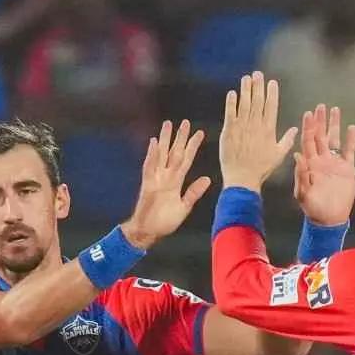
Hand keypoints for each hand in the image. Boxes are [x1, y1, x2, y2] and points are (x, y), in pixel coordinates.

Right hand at [120, 120, 213, 249]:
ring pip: (161, 155)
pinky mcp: (147, 185)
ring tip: (167, 125)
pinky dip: (151, 155)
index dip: (193, 147)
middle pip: (174, 153)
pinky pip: (149, 167)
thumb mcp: (184, 207)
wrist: (148, 232)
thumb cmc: (164, 222)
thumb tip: (207, 179)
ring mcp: (156, 179)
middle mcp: (166, 177)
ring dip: (164, 140)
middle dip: (179, 137)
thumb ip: (193, 193)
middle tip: (186, 122)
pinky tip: (153, 143)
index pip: (186, 160)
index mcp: (176, 182)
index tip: (200, 133)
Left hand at [218, 71, 297, 192]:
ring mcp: (241, 127)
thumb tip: (296, 129)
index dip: (272, 92)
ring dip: (245, 90)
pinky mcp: (228, 131)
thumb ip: (287, 140)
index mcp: (269, 129)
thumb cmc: (261, 169)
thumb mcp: (279, 155)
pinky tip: (232, 93)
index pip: (271, 106)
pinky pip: (230, 113)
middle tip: (257, 74)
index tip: (272, 82)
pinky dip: (231, 102)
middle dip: (258, 86)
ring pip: (244, 104)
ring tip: (246, 78)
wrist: (242, 178)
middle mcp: (256, 125)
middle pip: (258, 101)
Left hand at [293, 104, 354, 225]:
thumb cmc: (313, 208)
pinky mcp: (347, 168)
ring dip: (334, 125)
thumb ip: (301, 175)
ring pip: (334, 139)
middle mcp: (321, 160)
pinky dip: (350, 139)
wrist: (330, 218)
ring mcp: (334, 163)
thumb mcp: (303, 193)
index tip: (308, 114)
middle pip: (320, 136)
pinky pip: (349, 150)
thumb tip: (297, 155)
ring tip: (335, 109)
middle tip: (320, 106)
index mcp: (309, 164)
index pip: (307, 142)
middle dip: (320, 121)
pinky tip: (351, 127)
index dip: (308, 128)